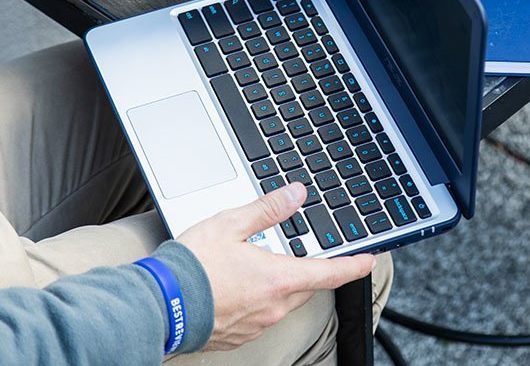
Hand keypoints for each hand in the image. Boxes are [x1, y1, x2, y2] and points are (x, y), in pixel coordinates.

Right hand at [178, 182, 375, 350]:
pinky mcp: (240, 335)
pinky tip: (238, 287)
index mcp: (278, 278)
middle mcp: (274, 306)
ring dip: (280, 284)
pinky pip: (261, 316)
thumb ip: (268, 209)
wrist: (159, 305)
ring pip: (284, 302)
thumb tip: (297, 194)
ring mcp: (258, 324)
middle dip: (311, 270)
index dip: (354, 266)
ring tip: (258, 266)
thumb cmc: (191, 266)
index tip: (369, 261)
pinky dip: (258, 300)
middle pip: (307, 286)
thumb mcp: (231, 224)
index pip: (330, 273)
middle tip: (304, 254)